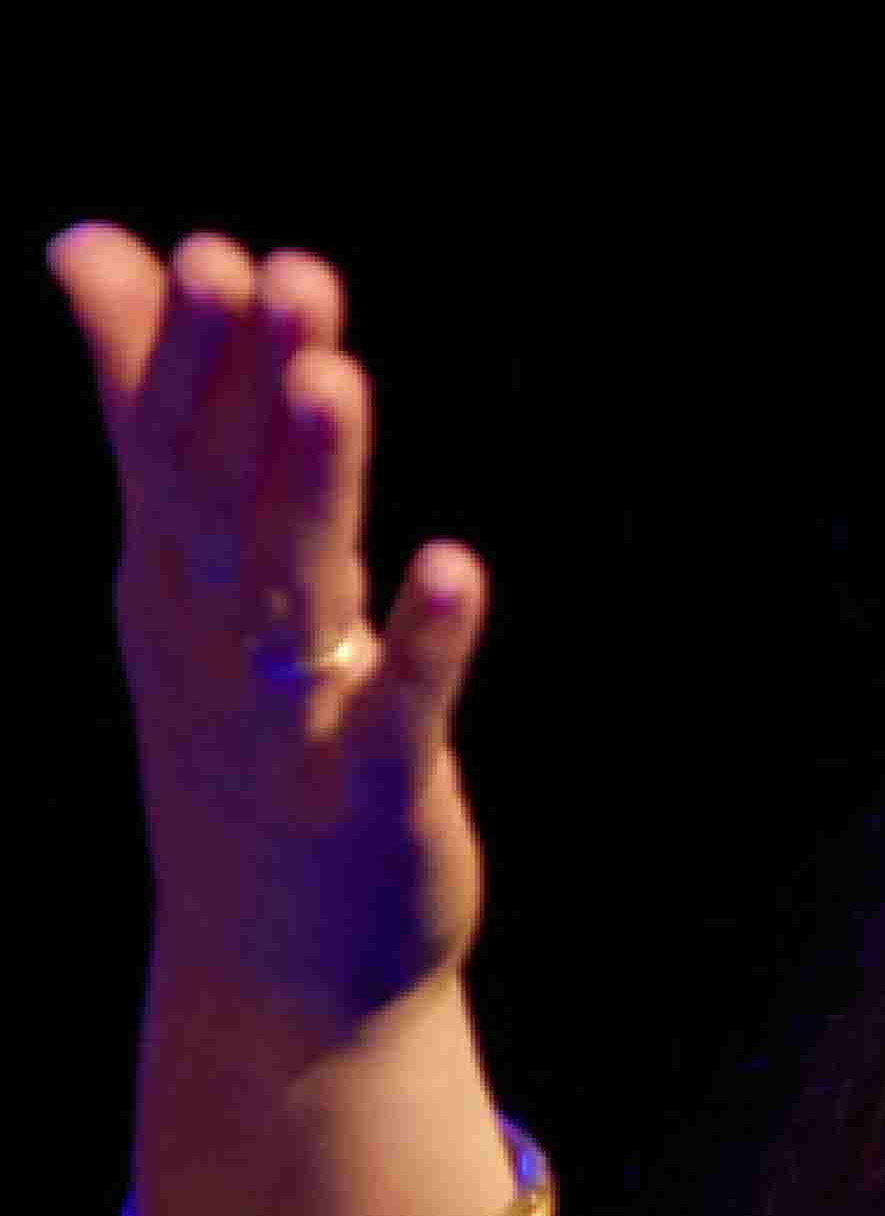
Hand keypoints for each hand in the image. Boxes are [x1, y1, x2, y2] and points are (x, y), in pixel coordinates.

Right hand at [46, 224, 494, 1055]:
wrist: (277, 969)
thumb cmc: (240, 736)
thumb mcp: (182, 570)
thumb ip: (149, 405)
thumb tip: (91, 246)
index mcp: (172, 578)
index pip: (165, 445)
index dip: (189, 353)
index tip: (214, 250)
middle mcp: (213, 640)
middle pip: (220, 495)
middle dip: (243, 388)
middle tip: (273, 271)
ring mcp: (287, 720)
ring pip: (297, 586)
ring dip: (317, 484)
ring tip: (336, 380)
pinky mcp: (374, 792)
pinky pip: (401, 708)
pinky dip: (429, 641)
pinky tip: (460, 566)